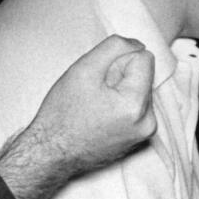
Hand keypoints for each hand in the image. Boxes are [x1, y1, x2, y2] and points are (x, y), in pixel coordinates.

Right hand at [30, 34, 156, 174]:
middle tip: (94, 94)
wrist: (50, 153)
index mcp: (136, 105)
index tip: (99, 78)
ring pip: (140, 91)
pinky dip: (121, 106)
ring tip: (96, 107)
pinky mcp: (139, 140)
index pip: (144, 58)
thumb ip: (114, 47)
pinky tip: (100, 117)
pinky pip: (136, 109)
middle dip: (120, 77)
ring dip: (120, 92)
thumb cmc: (62, 114)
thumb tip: (137, 45)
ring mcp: (144, 134)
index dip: (118, 61)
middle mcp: (147, 123)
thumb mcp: (83, 69)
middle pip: (144, 75)